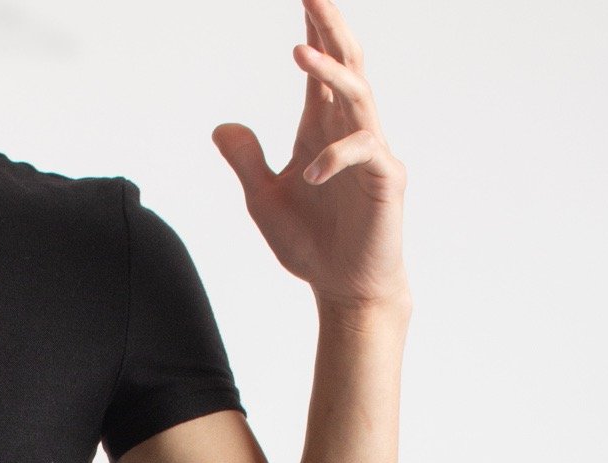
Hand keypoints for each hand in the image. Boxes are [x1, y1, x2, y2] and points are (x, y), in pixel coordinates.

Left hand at [212, 0, 408, 315]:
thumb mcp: (263, 200)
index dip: (313, 31)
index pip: (320, 68)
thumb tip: (222, 126)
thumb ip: (245, 161)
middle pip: (345, 65)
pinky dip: (335, 156)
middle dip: (329, 28)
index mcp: (321, 129)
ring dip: (329, 72)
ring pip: (358, 96)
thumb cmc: (311, 244)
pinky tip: (309, 172)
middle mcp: (349, 131)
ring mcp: (371, 153)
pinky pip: (365, 153)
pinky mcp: (385, 181)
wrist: (343, 289)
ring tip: (299, 51)